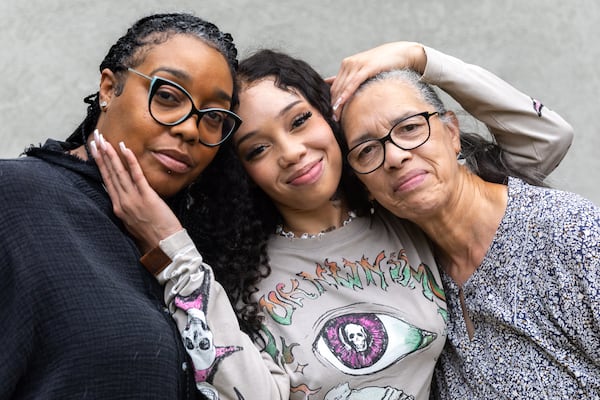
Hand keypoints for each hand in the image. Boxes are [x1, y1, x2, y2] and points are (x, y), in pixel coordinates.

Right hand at [90, 130, 182, 253]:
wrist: (163, 246)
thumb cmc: (151, 237)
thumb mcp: (131, 223)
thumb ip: (126, 209)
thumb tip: (123, 198)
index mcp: (118, 208)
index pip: (106, 181)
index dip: (100, 164)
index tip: (94, 151)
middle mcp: (122, 202)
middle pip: (109, 174)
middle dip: (101, 154)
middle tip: (95, 138)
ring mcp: (133, 199)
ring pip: (119, 172)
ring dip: (110, 154)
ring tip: (103, 140)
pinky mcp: (146, 197)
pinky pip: (136, 175)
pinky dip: (130, 161)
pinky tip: (124, 148)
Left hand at [326, 41, 426, 120]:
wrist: (402, 53)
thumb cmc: (385, 64)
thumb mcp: (366, 71)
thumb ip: (353, 79)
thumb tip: (341, 86)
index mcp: (347, 65)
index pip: (334, 87)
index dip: (330, 101)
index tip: (329, 115)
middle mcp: (348, 64)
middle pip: (336, 88)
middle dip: (332, 105)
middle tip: (330, 121)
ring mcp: (356, 64)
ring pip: (342, 87)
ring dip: (337, 103)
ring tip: (334, 117)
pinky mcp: (366, 67)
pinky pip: (353, 83)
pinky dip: (345, 94)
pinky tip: (340, 104)